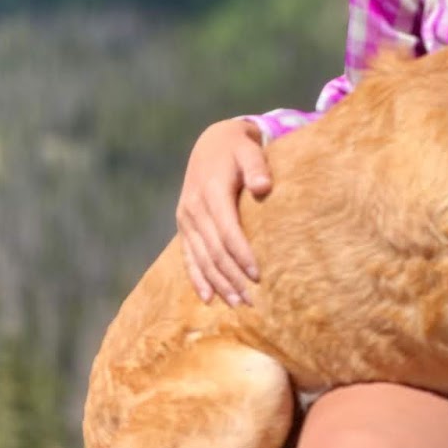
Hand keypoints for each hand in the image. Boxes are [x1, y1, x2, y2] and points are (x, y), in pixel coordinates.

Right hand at [175, 117, 272, 305]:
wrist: (211, 143)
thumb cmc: (237, 148)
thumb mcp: (249, 149)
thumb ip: (257, 167)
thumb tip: (263, 187)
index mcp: (211, 192)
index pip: (227, 231)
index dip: (242, 255)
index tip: (259, 275)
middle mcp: (194, 209)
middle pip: (214, 251)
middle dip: (233, 278)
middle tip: (254, 301)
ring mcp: (185, 219)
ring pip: (201, 259)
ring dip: (219, 284)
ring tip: (238, 304)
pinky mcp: (183, 225)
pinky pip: (188, 256)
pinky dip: (198, 278)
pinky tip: (208, 298)